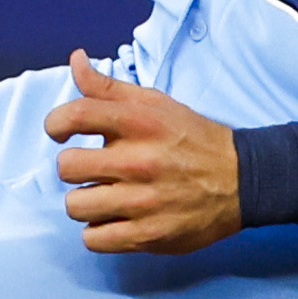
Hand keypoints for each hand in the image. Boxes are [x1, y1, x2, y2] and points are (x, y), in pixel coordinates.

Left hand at [45, 49, 240, 254]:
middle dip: (73, 167)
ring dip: (84, 202)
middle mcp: (138, 161)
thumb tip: (75, 59)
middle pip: (66, 167)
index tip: (60, 132)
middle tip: (92, 168)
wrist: (242, 180)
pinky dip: (98, 231)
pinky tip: (113, 219)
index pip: (74, 115)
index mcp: (138, 122)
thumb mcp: (154, 103)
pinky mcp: (148, 235)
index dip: (55, 124)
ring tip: (103, 195)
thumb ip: (108, 87)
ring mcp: (143, 202)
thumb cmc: (191, 139)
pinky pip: (94, 239)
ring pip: (75, 206)